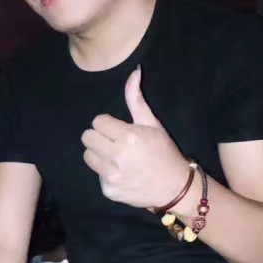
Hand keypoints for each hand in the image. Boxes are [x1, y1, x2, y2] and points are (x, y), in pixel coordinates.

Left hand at [81, 67, 188, 208]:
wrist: (174, 188)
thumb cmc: (164, 152)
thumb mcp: (152, 124)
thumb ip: (136, 100)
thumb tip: (134, 72)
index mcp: (128, 137)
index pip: (97, 122)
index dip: (108, 124)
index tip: (120, 130)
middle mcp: (117, 156)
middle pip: (88, 138)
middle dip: (99, 137)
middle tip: (115, 142)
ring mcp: (111, 175)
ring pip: (88, 156)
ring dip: (99, 155)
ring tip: (116, 158)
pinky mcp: (108, 190)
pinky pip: (96, 175)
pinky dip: (106, 172)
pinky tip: (122, 173)